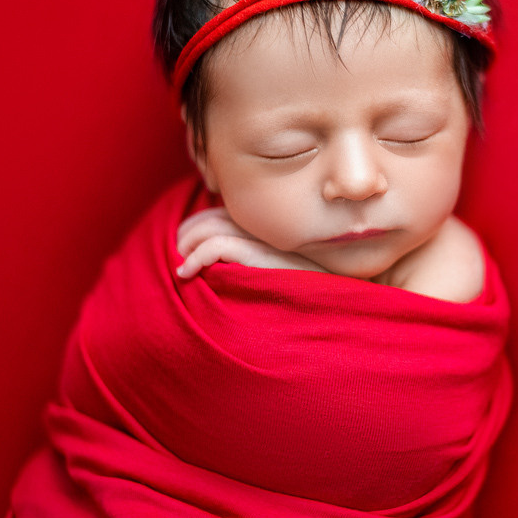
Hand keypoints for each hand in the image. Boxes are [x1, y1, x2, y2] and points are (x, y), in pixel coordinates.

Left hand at [175, 207, 325, 277]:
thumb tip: (215, 256)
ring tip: (181, 267)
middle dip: (187, 234)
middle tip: (180, 258)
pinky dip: (195, 256)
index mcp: (273, 223)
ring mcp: (267, 238)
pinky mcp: (263, 256)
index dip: (198, 226)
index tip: (186, 248)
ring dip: (186, 246)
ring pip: (210, 228)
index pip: (223, 211)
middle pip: (212, 216)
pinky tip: (186, 272)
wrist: (337, 306)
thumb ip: (257, 251)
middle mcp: (269, 224)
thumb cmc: (310, 291)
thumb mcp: (284, 266)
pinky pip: (217, 245)